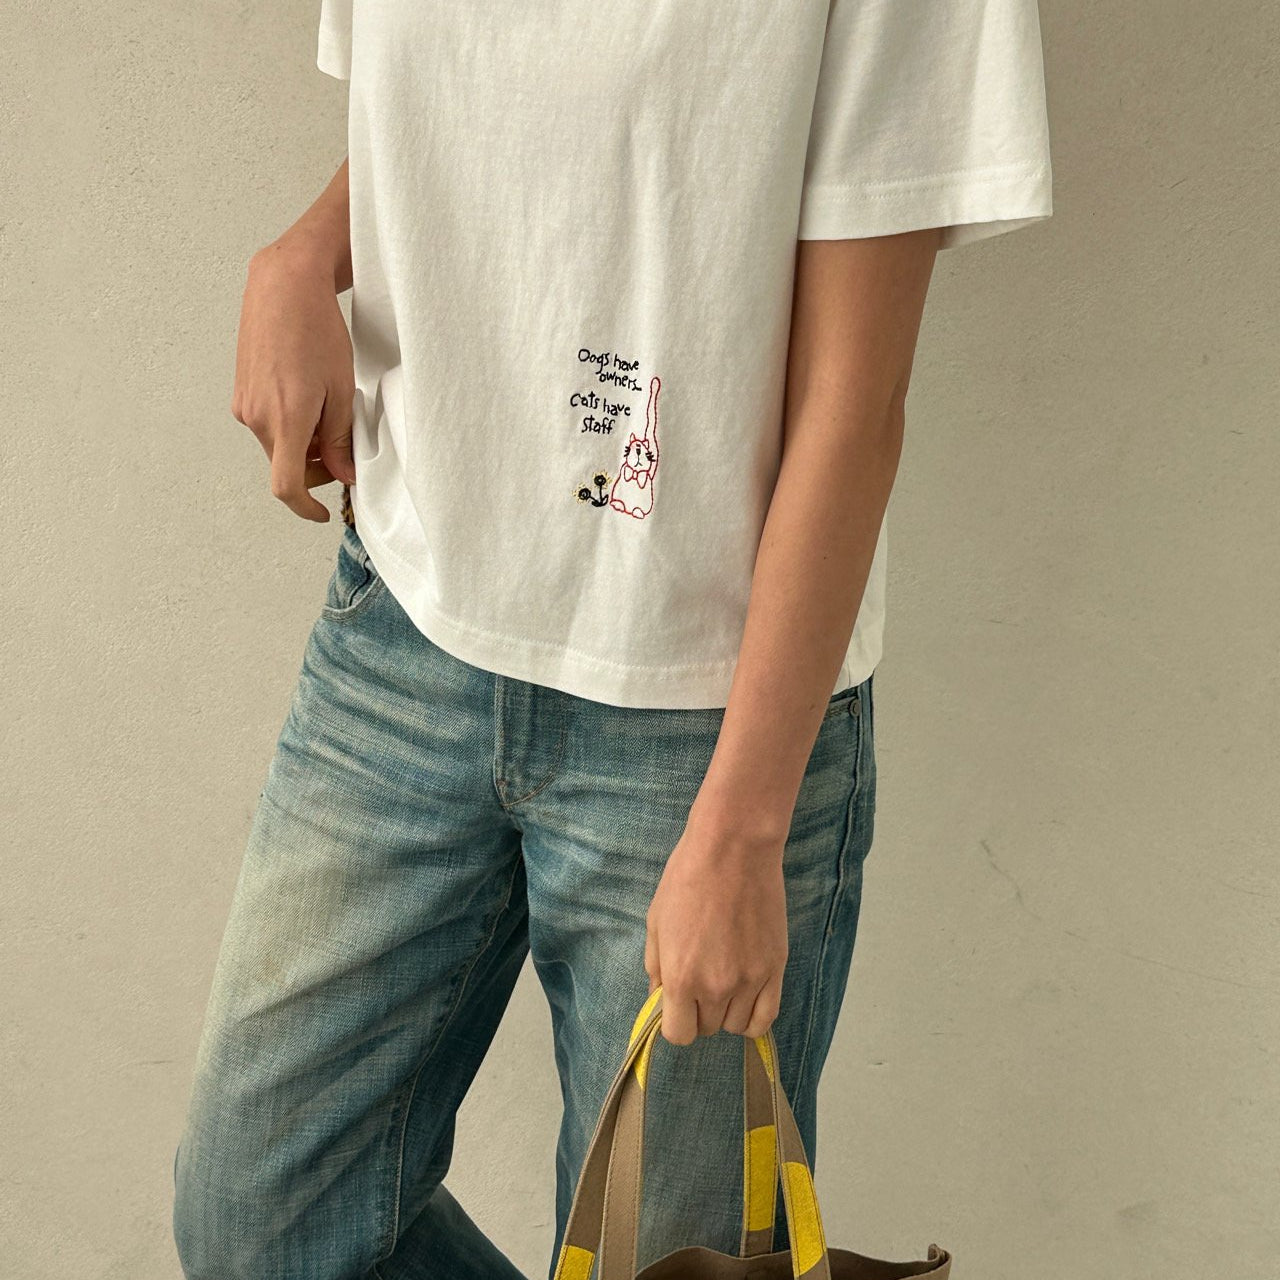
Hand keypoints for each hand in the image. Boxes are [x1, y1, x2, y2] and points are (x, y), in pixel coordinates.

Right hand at [230, 239, 356, 521]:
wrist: (283, 288)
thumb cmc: (318, 332)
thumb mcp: (341, 390)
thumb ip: (339, 439)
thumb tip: (341, 473)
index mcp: (286, 420)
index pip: (286, 486)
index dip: (305, 507)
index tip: (322, 512)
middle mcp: (257, 418)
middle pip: (286, 467)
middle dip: (315, 468)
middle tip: (341, 447)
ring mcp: (244, 405)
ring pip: (277, 445)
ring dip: (302, 444)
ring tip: (326, 409)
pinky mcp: (241, 393)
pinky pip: (267, 424)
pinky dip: (289, 425)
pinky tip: (306, 395)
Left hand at [644, 817, 787, 1045]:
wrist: (733, 850)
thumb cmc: (688, 879)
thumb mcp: (656, 923)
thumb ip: (656, 968)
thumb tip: (660, 997)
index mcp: (681, 977)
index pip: (679, 1034)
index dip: (676, 1021)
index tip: (677, 1004)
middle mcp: (716, 987)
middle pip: (708, 1029)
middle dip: (699, 1011)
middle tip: (700, 980)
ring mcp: (750, 980)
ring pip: (738, 1025)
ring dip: (727, 1011)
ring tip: (724, 980)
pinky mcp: (775, 968)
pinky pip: (767, 1016)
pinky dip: (755, 1015)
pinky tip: (747, 996)